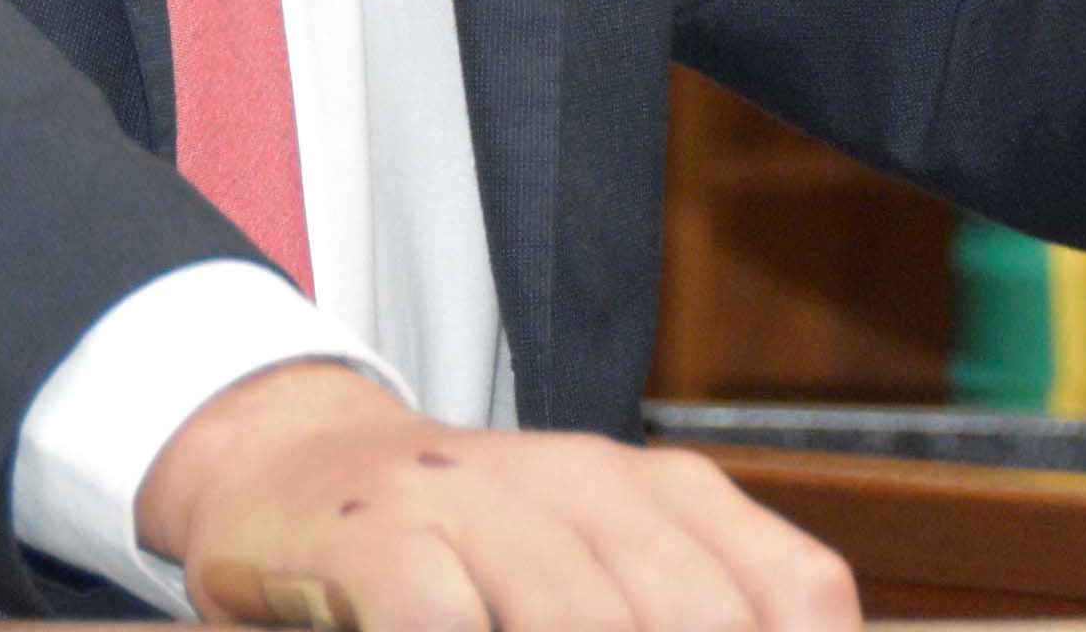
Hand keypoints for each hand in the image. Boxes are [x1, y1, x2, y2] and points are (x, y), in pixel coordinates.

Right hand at [140, 361, 860, 631]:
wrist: (287, 470)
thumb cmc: (464, 553)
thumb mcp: (594, 571)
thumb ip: (691, 604)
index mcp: (661, 492)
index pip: (797, 593)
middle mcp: (584, 479)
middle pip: (700, 617)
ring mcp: (476, 498)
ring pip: (584, 622)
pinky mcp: (376, 534)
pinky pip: (443, 621)